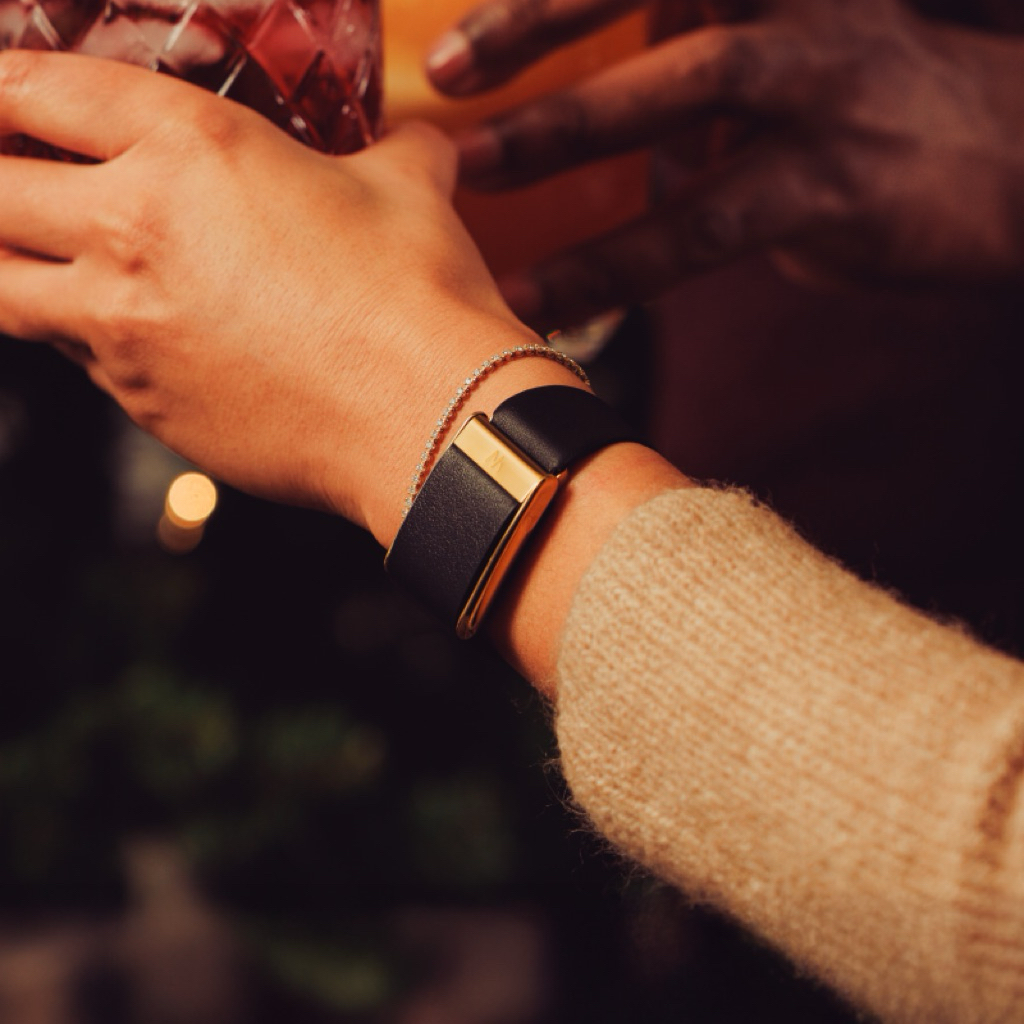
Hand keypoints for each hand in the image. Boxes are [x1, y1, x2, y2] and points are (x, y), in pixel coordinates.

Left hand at [0, 51, 546, 541]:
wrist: (431, 417)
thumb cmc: (418, 301)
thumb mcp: (409, 191)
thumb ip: (394, 152)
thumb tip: (416, 145)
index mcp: (191, 149)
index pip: (40, 89)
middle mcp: (133, 231)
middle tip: (5, 174)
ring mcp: (125, 328)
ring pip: (1, 288)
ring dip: (7, 263)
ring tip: (34, 257)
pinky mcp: (143, 403)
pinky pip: (77, 361)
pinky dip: (84, 339)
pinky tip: (129, 332)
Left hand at [426, 0, 1023, 327]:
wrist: (1017, 165)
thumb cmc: (880, 118)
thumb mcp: (792, 73)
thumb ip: (703, 103)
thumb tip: (635, 158)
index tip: (467, 23)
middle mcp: (795, 12)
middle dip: (540, 22)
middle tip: (445, 74)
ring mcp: (821, 91)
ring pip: (682, 93)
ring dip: (571, 129)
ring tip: (477, 176)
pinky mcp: (836, 187)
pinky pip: (709, 226)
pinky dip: (624, 263)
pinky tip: (559, 300)